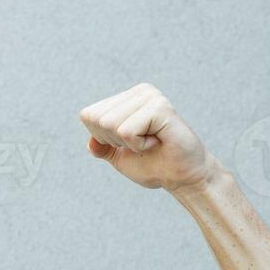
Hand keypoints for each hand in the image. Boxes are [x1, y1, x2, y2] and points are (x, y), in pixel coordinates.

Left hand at [78, 83, 217, 190]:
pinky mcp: (160, 107)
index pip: (88, 115)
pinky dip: (138, 146)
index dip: (102, 138)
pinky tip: (157, 142)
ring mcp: (150, 97)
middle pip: (97, 119)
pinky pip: (127, 132)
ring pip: (110, 124)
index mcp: (127, 98)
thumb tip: (91, 142)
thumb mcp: (118, 156)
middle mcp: (139, 92)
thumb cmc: (153, 165)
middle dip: (114, 141)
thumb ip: (101, 146)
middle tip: (141, 144)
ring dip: (128, 144)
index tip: (129, 143)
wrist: (181, 177)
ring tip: (150, 142)